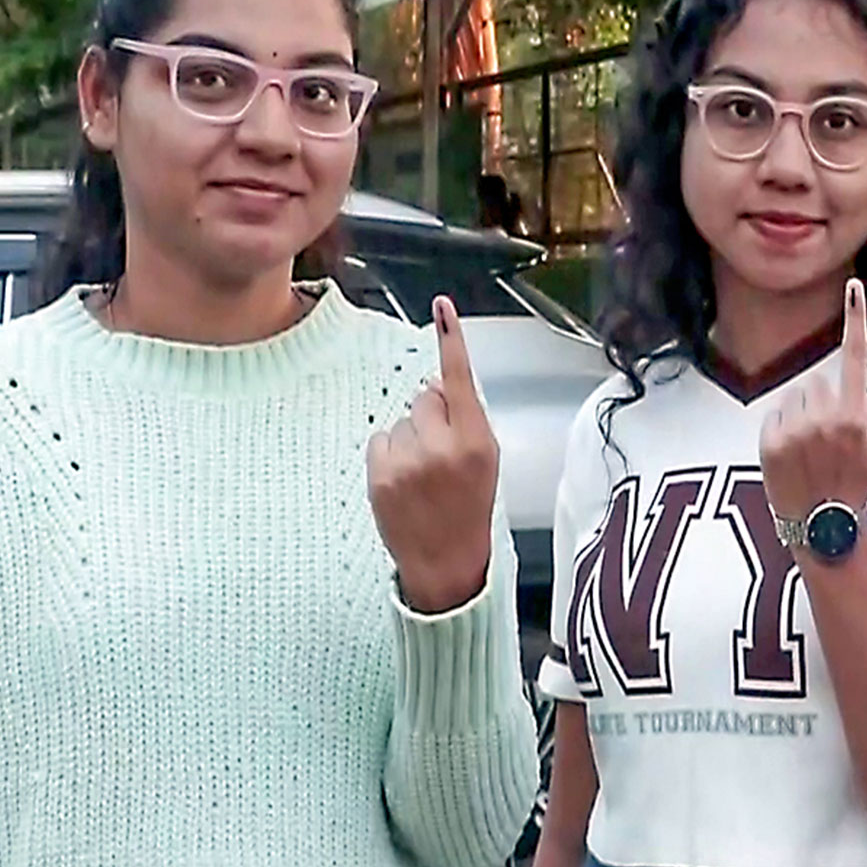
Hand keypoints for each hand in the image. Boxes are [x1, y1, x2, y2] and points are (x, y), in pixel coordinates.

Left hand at [368, 297, 499, 612]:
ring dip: (410, 438)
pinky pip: (381, 439)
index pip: (462, 379)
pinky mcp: (380, 473)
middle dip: (432, 415)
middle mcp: (442, 447)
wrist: (445, 560)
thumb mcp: (486, 461)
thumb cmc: (469, 506)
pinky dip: (390, 455)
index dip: (451, 340)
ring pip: (402, 419)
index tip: (442, 306)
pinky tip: (404, 481)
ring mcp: (408, 461)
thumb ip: (467, 419)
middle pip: (426, 396)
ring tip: (423, 475)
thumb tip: (438, 382)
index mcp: (477, 441)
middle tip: (443, 454)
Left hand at [759, 278, 866, 530]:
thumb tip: (855, 393)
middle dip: (823, 402)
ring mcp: (794, 431)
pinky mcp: (769, 443)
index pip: (857, 360)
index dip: (856, 320)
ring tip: (810, 451)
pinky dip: (782, 430)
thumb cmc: (858, 481)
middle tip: (828, 441)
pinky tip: (792, 457)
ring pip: (795, 397)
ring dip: (801, 415)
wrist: (823, 526)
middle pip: (818, 383)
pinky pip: (775, 415)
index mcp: (855, 416)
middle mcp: (824, 419)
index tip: (855, 286)